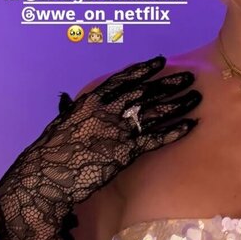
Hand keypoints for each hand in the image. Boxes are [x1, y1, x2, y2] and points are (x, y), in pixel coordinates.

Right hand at [0, 55, 201, 209]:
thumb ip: (79, 112)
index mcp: (92, 101)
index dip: (144, 70)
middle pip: (145, 93)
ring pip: (155, 113)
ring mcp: (117, 131)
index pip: (123, 80)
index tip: (161, 61)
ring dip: (178, 104)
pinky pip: (156, 138)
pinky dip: (175, 131)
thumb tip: (81, 104)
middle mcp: (108, 111)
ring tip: (196, 97)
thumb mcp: (64, 124)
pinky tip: (191, 124)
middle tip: (189, 78)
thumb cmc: (51, 154)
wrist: (44, 178)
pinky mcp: (125, 152)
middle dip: (168, 85)